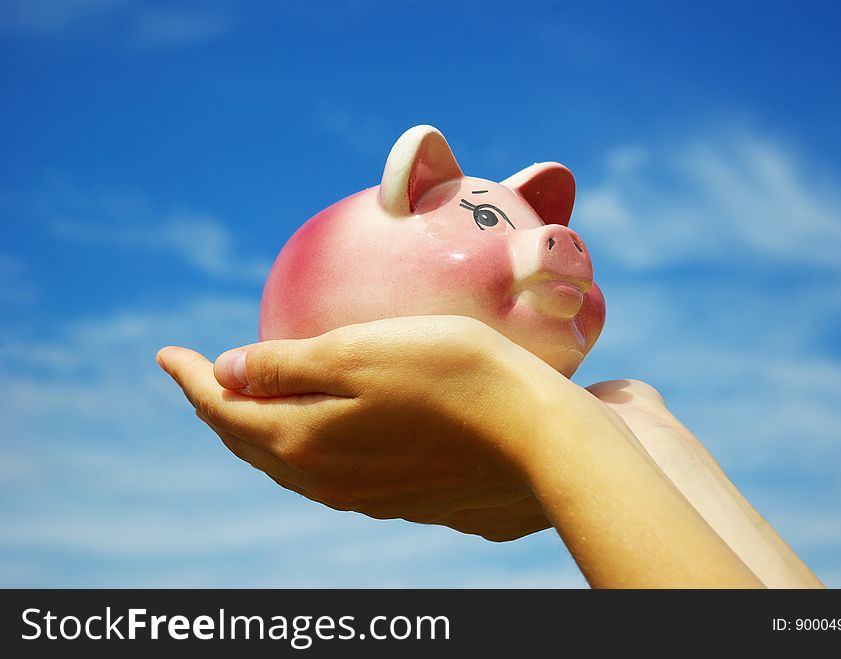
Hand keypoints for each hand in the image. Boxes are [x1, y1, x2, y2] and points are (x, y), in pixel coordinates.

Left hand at [157, 316, 568, 536]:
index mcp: (304, 442)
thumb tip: (228, 371)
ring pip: (286, 463)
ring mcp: (365, 494)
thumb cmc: (452, 376)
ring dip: (256, 431)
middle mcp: (326, 479)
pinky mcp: (401, 495)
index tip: (165, 353)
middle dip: (217, 409)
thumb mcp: (359, 353)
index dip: (190, 380)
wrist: (538, 440)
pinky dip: (300, 444)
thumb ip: (287, 365)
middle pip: (249, 444)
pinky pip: (327, 471)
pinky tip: (315, 429)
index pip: (224, 410)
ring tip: (243, 404)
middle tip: (198, 378)